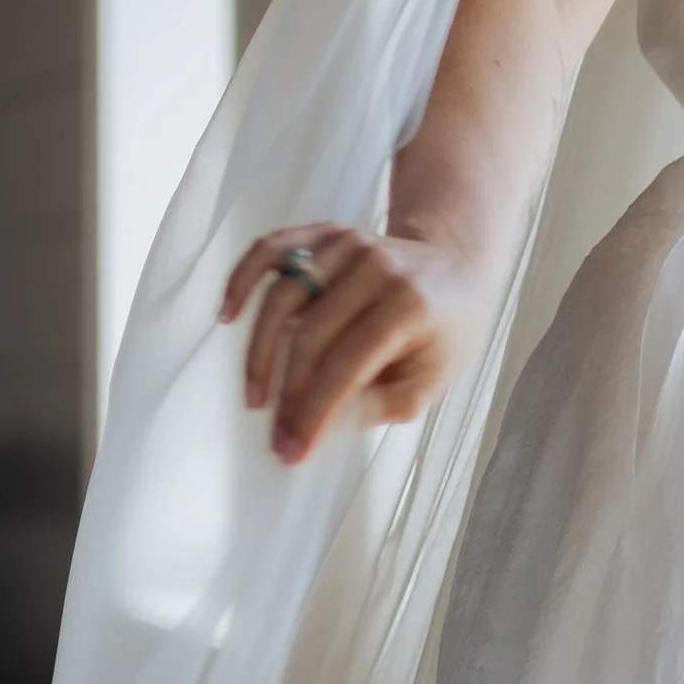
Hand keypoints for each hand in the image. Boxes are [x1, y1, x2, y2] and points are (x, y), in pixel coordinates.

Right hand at [220, 225, 473, 462]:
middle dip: (287, 394)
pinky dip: (242, 278)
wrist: (456, 264)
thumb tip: (324, 424)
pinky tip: (227, 314)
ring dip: (259, 352)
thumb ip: (381, 405)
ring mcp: (349, 245)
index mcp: (410, 308)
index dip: (314, 413)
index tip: (291, 451)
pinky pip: (272, 249)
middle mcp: (377, 270)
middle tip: (274, 434)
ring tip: (255, 396)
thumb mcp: (432, 379)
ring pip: (283, 296)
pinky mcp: (326, 232)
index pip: (347, 367)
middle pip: (310, 336)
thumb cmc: (445, 330)